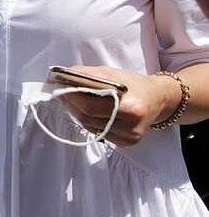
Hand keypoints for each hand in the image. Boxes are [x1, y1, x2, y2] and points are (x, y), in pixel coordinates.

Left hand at [58, 65, 180, 146]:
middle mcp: (131, 127)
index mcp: (131, 108)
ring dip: (77, 112)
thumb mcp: (112, 73)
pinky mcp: (126, 143)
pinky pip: (98, 133)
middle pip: (87, 118)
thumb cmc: (133, 84)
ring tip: (73, 99)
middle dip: (71, 104)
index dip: (72, 98)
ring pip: (90, 127)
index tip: (60, 87)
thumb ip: (87, 75)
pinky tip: (88, 110)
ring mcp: (129, 138)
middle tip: (62, 92)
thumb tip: (63, 75)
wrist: (158, 99)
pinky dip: (89, 121)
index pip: (90, 107)